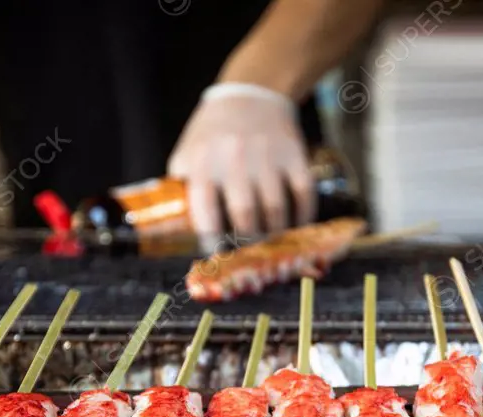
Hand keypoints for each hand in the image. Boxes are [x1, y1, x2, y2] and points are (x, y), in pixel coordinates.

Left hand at [168, 83, 315, 249]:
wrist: (251, 94)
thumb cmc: (213, 133)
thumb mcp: (187, 154)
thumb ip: (182, 189)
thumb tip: (179, 232)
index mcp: (203, 163)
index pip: (206, 213)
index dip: (212, 241)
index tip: (218, 256)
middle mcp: (235, 160)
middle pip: (245, 216)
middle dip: (248, 243)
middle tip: (250, 256)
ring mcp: (267, 157)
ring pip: (275, 210)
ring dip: (275, 235)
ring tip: (272, 245)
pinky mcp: (294, 154)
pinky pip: (303, 193)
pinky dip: (303, 216)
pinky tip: (297, 227)